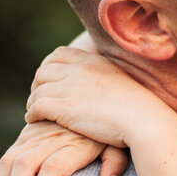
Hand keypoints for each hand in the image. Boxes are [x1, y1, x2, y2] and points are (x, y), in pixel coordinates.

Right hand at [0, 121, 129, 175]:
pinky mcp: (28, 133)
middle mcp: (53, 138)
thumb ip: (115, 162)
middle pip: (27, 164)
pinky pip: (8, 154)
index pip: (54, 168)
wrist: (101, 101)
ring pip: (12, 159)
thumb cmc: (113, 130)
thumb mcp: (119, 144)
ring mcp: (38, 134)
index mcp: (76, 144)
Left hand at [24, 46, 172, 147]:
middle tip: (41, 99)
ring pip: (37, 90)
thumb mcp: (120, 81)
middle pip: (44, 71)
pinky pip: (36, 106)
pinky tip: (35, 120)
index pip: (59, 55)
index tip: (50, 81)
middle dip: (39, 85)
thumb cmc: (139, 108)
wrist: (144, 120)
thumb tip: (97, 84)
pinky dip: (32, 114)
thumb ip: (103, 77)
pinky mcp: (63, 106)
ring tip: (36, 112)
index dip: (49, 68)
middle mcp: (79, 70)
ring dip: (34, 102)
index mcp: (93, 61)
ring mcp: (70, 86)